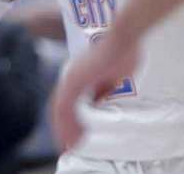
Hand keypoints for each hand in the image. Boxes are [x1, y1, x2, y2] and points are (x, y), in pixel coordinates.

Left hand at [49, 31, 139, 149]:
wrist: (123, 37)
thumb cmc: (122, 52)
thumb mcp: (113, 77)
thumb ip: (102, 88)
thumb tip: (97, 101)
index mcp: (81, 75)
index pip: (69, 101)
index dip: (70, 118)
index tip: (75, 133)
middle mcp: (73, 76)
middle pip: (62, 107)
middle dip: (64, 127)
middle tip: (68, 144)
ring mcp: (72, 78)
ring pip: (60, 109)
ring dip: (63, 128)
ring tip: (68, 145)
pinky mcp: (75, 80)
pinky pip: (65, 105)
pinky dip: (65, 122)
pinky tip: (68, 134)